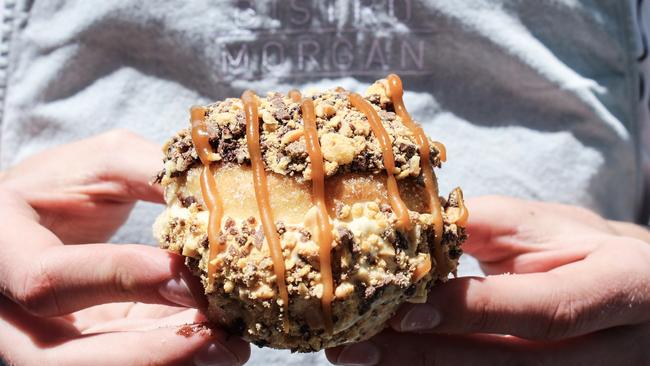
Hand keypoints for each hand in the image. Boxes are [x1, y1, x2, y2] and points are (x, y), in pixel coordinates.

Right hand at [0, 130, 249, 364]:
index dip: (119, 277)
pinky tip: (216, 341)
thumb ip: (152, 171)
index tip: (184, 275)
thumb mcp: (102, 163)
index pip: (47, 278)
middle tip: (218, 338)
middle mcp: (5, 309)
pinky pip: (122, 360)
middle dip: (146, 352)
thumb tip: (220, 193)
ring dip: (167, 361)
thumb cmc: (63, 185)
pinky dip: (171, 354)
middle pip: (58, 358)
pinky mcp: (79, 346)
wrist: (37, 216)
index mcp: (0, 247)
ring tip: (230, 346)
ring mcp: (39, 337)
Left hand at [326, 196, 649, 365]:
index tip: (404, 310)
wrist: (638, 293)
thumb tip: (411, 229)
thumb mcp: (547, 226)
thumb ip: (485, 226)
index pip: (543, 310)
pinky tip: (394, 365)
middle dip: (428, 357)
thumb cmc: (587, 250)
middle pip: (514, 365)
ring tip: (359, 359)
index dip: (472, 313)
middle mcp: (617, 348)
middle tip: (357, 346)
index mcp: (621, 286)